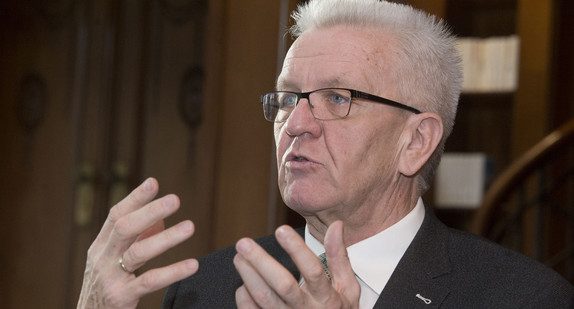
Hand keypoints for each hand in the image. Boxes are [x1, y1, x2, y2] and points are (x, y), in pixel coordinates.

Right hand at [77, 178, 198, 308]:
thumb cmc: (106, 290)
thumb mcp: (113, 262)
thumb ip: (135, 241)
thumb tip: (160, 219)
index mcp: (100, 247)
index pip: (116, 216)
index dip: (135, 198)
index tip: (154, 183)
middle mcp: (102, 259)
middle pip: (125, 228)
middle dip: (150, 211)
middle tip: (175, 199)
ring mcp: (110, 278)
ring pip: (139, 252)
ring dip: (166, 238)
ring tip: (190, 226)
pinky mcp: (121, 298)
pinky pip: (149, 281)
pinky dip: (172, 272)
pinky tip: (192, 264)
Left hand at [234, 221, 359, 307]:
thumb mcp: (347, 287)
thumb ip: (339, 257)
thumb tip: (336, 225)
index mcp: (327, 298)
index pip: (313, 271)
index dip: (297, 250)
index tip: (282, 230)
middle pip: (283, 285)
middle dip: (261, 262)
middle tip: (244, 243)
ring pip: (264, 298)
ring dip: (249, 276)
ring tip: (239, 256)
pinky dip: (244, 296)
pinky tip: (244, 283)